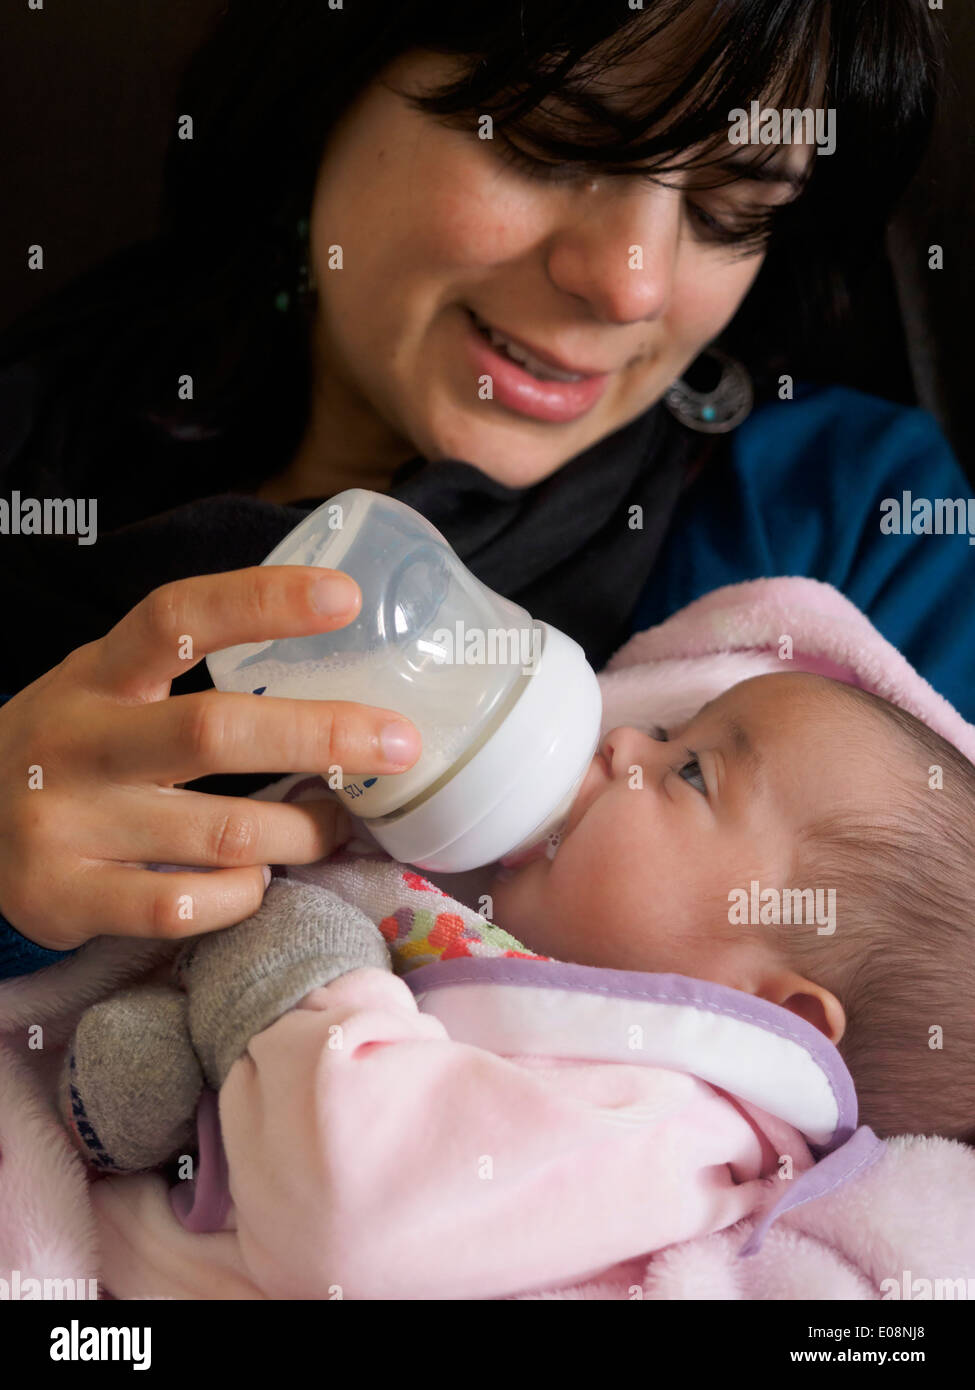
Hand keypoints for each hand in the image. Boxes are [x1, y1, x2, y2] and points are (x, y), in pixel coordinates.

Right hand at [0, 565, 420, 949]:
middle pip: (213, 731)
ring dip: (301, 832)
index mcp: (94, 676)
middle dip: (321, 735)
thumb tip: (329, 661)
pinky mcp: (63, 899)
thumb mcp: (109, 690)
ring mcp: (63, 824)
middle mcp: (74, 742)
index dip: (261, 602)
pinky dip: (240, 896)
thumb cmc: (71, 750)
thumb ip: (187, 674)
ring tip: (334, 822)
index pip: (177, 619)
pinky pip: (184, 907)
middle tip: (400, 743)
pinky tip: (255, 881)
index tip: (345, 597)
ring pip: (219, 835)